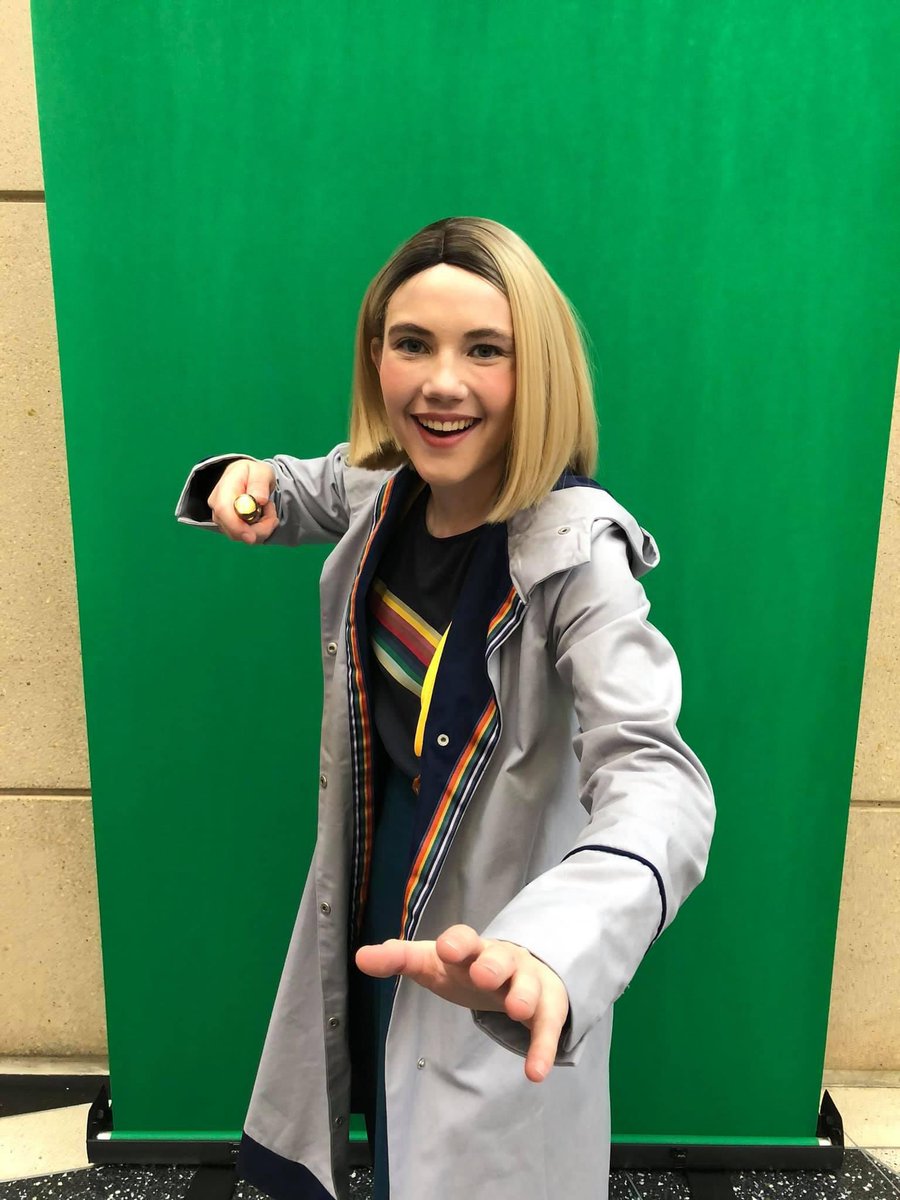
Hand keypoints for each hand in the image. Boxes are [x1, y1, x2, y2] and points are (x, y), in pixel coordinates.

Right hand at [207, 458, 277, 543]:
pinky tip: (262, 517)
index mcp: (224, 487)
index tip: (252, 537)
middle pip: (231, 528)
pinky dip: (258, 531)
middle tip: (273, 516)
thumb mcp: (262, 472)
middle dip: (257, 530)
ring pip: (240, 536)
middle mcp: (217, 504)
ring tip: (268, 509)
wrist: (248, 477)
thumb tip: (258, 499)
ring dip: (261, 528)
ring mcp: (221, 517)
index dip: (236, 526)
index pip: (223, 510)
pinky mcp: (229, 526)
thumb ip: (259, 484)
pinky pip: (245, 536)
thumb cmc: (254, 474)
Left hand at [355, 923, 569, 1082]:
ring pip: (529, 985)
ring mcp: (527, 980)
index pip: (464, 939)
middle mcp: (501, 959)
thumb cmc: (466, 967)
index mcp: (470, 949)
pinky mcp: (546, 1008)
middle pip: (500, 957)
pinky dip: (543, 1047)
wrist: (516, 968)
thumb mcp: (432, 963)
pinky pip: (548, 1026)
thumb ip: (399, 959)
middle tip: (483, 975)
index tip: (446, 950)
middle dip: (492, 965)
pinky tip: (535, 1072)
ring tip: (516, 1010)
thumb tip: (360, 957)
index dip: (456, 943)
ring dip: (523, 995)